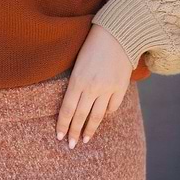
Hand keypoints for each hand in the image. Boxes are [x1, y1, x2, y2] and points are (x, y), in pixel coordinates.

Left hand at [55, 23, 132, 147]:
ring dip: (90, 130)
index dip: (62, 125)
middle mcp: (92, 88)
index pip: (67, 109)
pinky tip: (102, 118)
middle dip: (74, 132)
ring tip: (85, 139)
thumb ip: (75, 84)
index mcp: (77, 80)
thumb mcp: (78, 64)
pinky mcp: (121, 88)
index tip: (59, 136)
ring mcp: (108, 89)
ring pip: (97, 116)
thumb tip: (72, 105)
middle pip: (81, 117)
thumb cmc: (92, 45)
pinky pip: (112, 107)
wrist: (117, 34)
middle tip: (70, 145)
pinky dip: (106, 114)